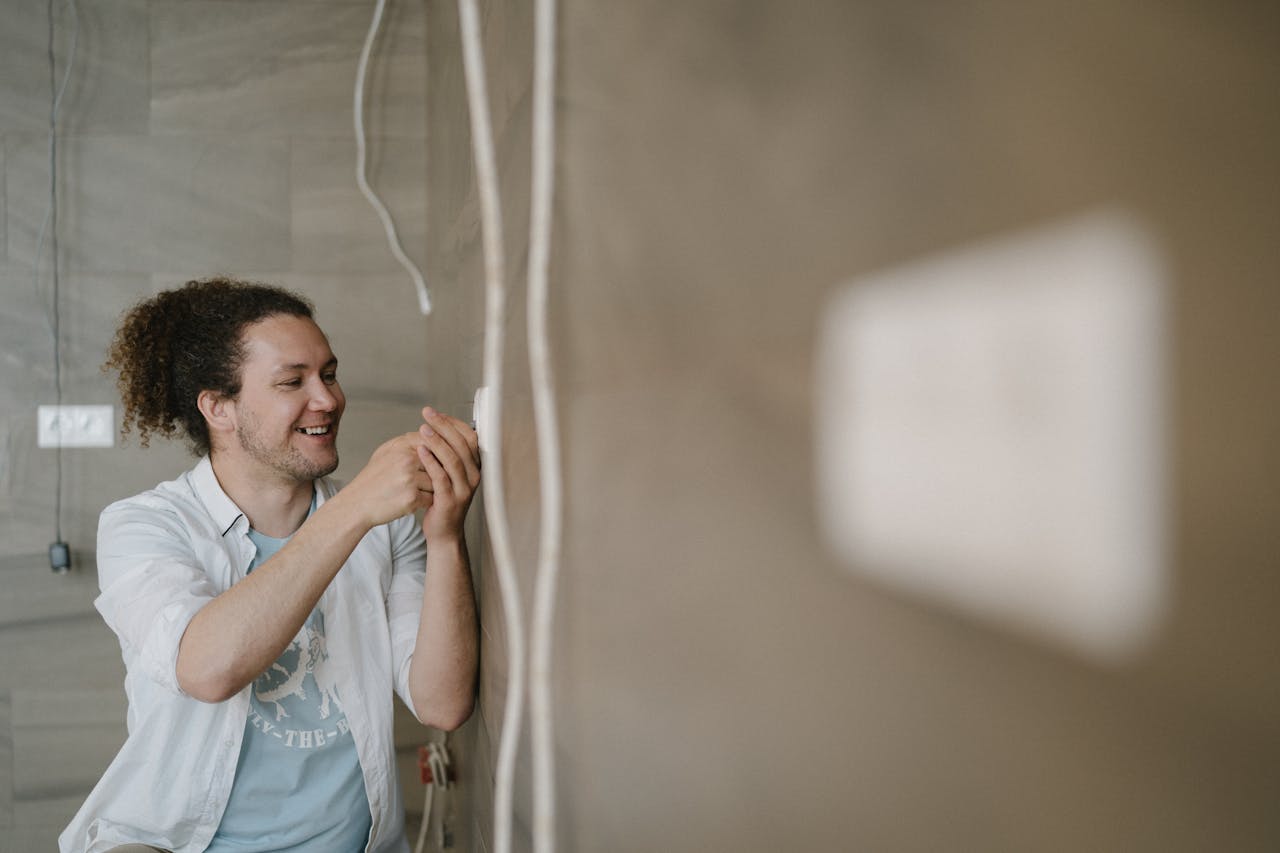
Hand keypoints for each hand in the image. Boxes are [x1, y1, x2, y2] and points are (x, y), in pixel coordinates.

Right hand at [343, 432, 434, 527]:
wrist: (356, 504)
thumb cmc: (373, 478)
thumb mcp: (386, 452)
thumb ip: (408, 442)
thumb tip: (431, 434)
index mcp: (402, 446)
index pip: (434, 444)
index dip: (438, 455)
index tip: (436, 463)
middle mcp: (407, 460)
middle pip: (439, 464)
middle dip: (437, 473)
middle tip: (426, 480)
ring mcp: (409, 479)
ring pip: (438, 482)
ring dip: (432, 489)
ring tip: (416, 491)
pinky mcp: (411, 498)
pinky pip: (431, 499)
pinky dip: (424, 502)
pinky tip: (412, 502)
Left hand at [416, 406, 481, 544]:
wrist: (443, 532)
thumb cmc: (443, 500)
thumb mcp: (450, 474)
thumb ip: (448, 455)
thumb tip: (437, 428)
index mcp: (474, 467)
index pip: (469, 438)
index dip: (453, 423)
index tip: (436, 413)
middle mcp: (473, 476)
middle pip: (462, 445)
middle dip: (444, 426)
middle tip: (428, 414)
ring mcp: (463, 489)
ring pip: (453, 459)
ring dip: (437, 441)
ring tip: (423, 428)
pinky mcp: (450, 500)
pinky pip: (441, 477)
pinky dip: (430, 461)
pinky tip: (419, 450)